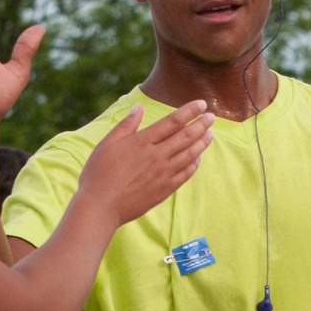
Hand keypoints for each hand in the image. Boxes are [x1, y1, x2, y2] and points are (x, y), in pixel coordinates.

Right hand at [78, 101, 213, 226]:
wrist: (101, 206)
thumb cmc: (99, 173)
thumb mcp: (108, 143)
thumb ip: (126, 125)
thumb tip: (139, 107)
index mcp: (143, 141)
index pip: (172, 122)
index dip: (189, 111)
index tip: (201, 104)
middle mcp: (157, 156)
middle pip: (186, 137)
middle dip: (201, 125)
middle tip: (212, 117)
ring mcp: (163, 174)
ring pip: (189, 154)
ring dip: (202, 143)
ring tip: (210, 134)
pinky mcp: (164, 189)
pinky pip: (185, 173)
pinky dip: (195, 164)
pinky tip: (198, 158)